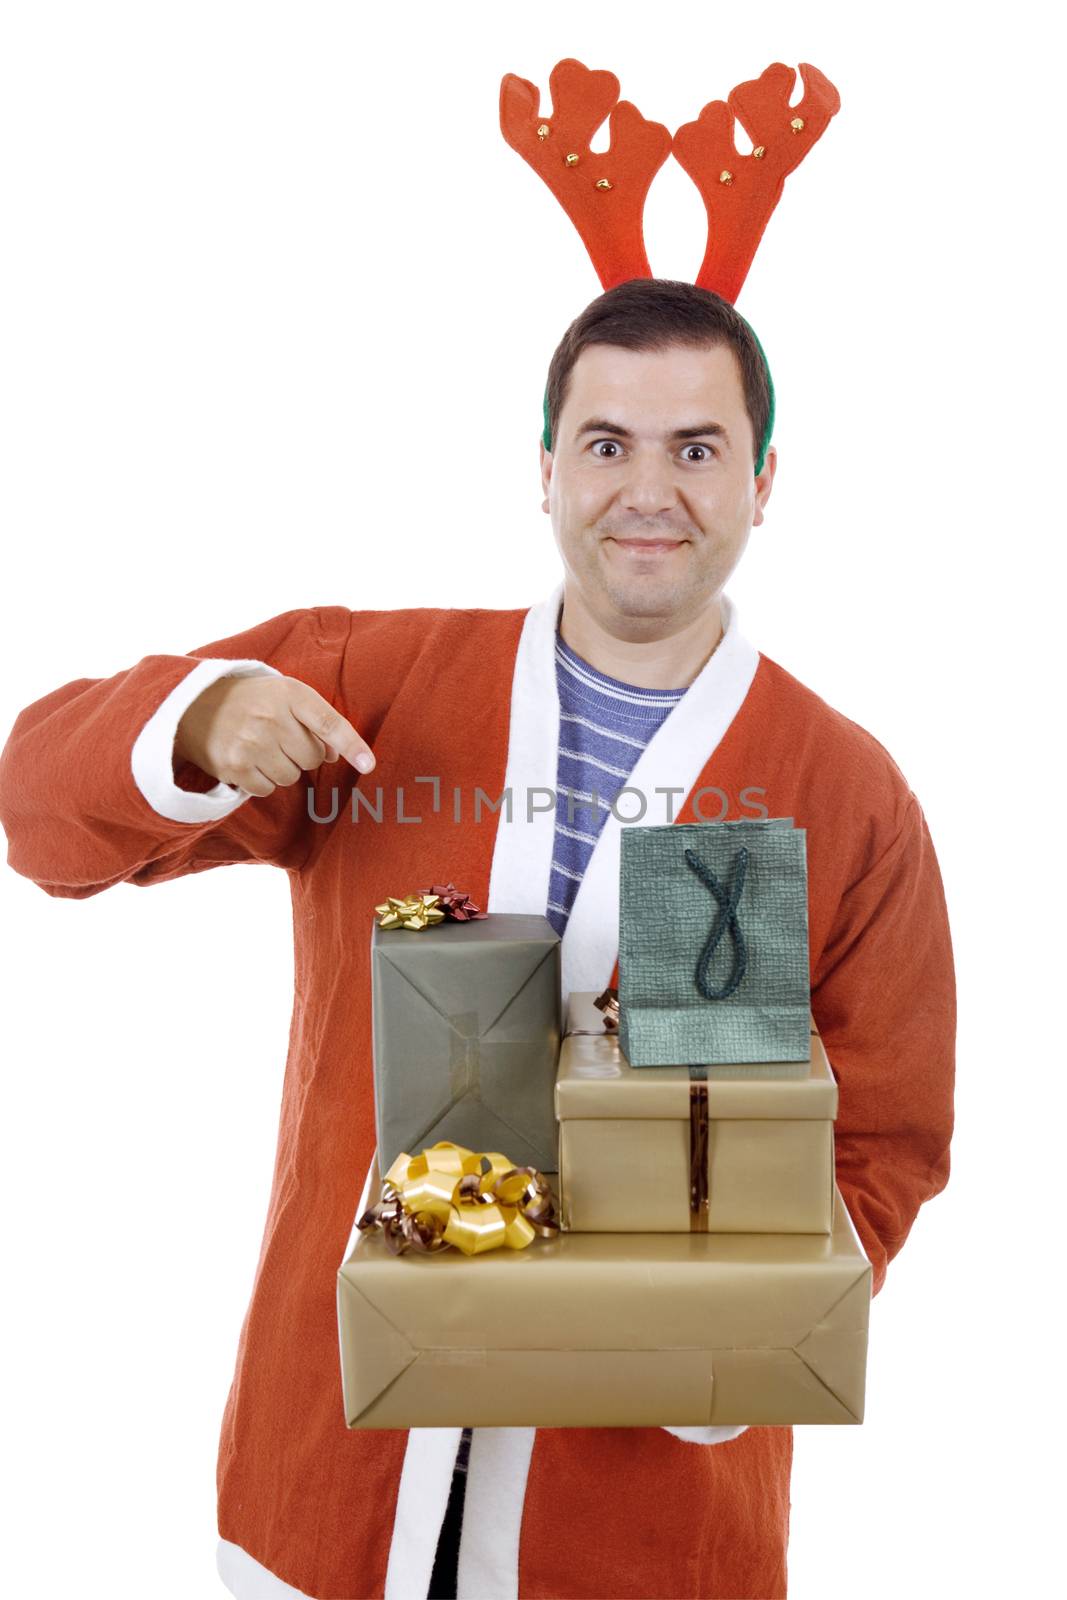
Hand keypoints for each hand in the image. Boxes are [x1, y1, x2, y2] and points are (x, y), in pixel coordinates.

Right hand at [174, 674, 374, 796]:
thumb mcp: (285, 694)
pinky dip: (262, 781)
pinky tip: (248, 760)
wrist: (193, 705)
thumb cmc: (252, 700)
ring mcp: (251, 743)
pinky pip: (268, 789)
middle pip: (312, 758)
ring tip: (261, 747)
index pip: (328, 723)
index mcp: (290, 694)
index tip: (368, 764)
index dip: (351, 745)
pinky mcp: (234, 767)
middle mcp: (270, 718)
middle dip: (302, 754)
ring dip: (282, 768)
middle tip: (280, 737)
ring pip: (291, 777)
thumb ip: (316, 718)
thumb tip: (337, 755)